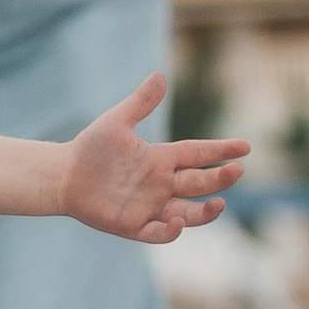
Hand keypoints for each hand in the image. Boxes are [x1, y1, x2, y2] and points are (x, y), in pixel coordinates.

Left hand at [58, 76, 248, 243]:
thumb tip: (160, 76)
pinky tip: (178, 221)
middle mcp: (161, 183)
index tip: (245, 147)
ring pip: (188, 212)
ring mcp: (150, 206)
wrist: (63, 175)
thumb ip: (140, 103)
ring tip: (219, 203)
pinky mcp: (134, 225)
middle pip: (199, 182)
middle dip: (219, 178)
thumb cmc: (90, 148)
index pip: (198, 153)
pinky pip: (159, 232)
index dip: (221, 150)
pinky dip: (171, 230)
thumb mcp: (116, 122)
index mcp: (161, 158)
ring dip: (205, 211)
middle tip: (237, 170)